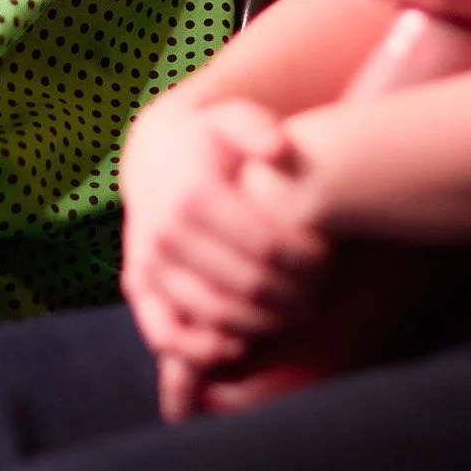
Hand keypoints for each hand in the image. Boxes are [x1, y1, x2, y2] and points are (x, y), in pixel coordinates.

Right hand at [154, 153, 328, 420]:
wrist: (157, 159)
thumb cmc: (210, 142)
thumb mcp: (232, 119)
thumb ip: (257, 128)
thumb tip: (279, 150)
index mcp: (193, 192)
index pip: (266, 245)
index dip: (308, 261)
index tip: (332, 259)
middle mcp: (165, 231)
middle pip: (247, 284)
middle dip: (295, 294)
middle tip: (323, 291)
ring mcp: (149, 263)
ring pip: (215, 314)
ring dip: (266, 323)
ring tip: (298, 312)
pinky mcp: (139, 287)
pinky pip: (166, 333)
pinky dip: (203, 351)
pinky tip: (240, 347)